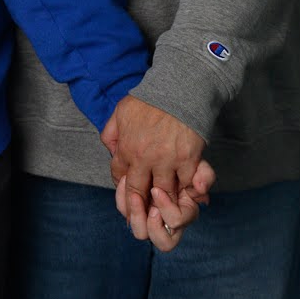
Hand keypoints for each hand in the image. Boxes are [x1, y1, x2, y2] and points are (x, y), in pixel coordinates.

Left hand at [100, 95, 205, 212]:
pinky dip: (185, 190)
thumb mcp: (120, 112)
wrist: (178, 90)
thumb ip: (111, 133)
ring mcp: (168, 161)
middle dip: (139, 202)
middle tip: (143, 208)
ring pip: (163, 192)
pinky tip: (184, 192)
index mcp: (126, 148)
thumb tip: (110, 151)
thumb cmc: (148, 99)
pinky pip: (186, 184)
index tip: (129, 188)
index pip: (119, 177)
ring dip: (163, 200)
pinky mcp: (188, 160)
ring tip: (163, 205)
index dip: (123, 185)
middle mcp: (145, 158)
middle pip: (139, 191)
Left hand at [116, 159, 213, 251]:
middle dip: (153, 224)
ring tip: (134, 196)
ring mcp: (150, 218)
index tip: (156, 190)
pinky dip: (122, 199)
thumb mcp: (196, 165)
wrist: (160, 152)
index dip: (167, 211)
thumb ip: (204, 175)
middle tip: (144, 200)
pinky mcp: (133, 208)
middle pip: (163, 242)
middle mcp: (169, 221)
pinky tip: (124, 179)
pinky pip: (125, 211)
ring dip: (137, 216)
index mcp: (186, 213)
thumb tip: (201, 188)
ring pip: (141, 233)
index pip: (178, 223)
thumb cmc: (181, 163)